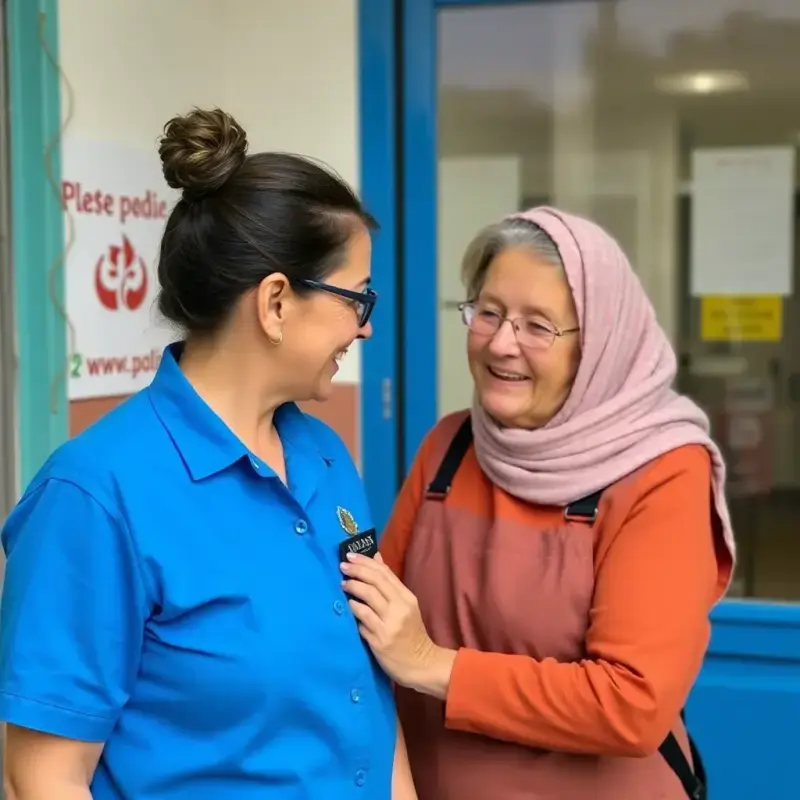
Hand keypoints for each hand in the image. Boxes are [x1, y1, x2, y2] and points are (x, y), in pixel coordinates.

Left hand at [341, 553, 454, 695]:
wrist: (421, 664)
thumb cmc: (411, 634)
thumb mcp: (406, 606)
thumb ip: (390, 584)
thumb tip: (376, 558)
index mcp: (407, 597)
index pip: (385, 573)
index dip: (366, 561)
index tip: (350, 555)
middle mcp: (400, 608)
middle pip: (376, 581)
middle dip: (357, 570)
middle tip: (342, 566)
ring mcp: (390, 624)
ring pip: (369, 597)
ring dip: (353, 587)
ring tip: (343, 584)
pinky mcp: (381, 639)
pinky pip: (364, 618)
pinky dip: (354, 608)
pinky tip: (348, 605)